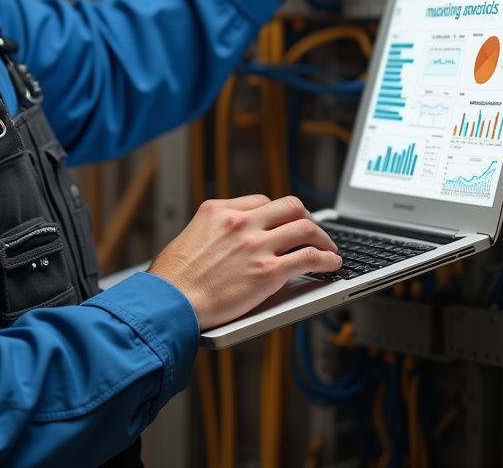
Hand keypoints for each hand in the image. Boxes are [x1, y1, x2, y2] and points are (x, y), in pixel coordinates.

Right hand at [147, 194, 340, 329]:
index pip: (262, 201)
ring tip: (329, 248)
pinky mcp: (268, 272)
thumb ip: (214, 232)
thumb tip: (228, 243)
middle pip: (289, 206)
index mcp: (220, 210)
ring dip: (323, 238)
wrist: (170, 301)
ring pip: (305, 228)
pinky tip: (332, 264)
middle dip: (306, 218)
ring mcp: (256, 245)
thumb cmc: (173, 278)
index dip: (278, 213)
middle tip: (312, 231)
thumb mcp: (190, 236)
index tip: (285, 224)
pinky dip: (326, 259)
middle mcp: (241, 222)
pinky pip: (308, 258)